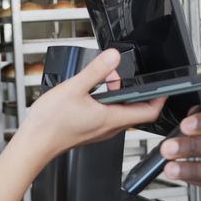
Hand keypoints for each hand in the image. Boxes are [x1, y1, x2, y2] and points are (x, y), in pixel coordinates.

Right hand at [19, 48, 164, 159]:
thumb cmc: (50, 124)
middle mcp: (109, 127)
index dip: (160, 97)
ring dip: (116, 94)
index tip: (166, 85)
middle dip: (133, 89)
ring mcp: (100, 130)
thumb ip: (96, 71)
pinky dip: (105, 101)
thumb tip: (113, 57)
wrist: (34, 144)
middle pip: (135, 109)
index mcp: (111, 118)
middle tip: (119, 75)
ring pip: (120, 111)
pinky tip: (90, 93)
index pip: (149, 111)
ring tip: (102, 81)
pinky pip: (107, 114)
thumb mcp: (74, 88)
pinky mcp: (90, 130)